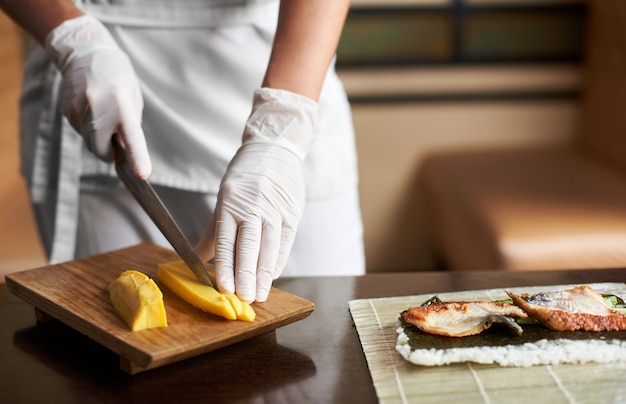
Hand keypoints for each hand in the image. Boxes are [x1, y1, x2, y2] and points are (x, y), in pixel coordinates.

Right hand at [46, 14, 150, 178]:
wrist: (85, 53)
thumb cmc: (118, 77)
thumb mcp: (133, 98)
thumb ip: (130, 125)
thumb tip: (124, 151)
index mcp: (121, 105)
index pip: (131, 137)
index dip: (137, 157)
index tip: (142, 175)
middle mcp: (97, 110)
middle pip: (102, 152)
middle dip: (110, 150)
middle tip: (117, 133)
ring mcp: (79, 112)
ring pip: (91, 144)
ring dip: (99, 138)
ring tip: (103, 112)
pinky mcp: (67, 113)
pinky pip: (82, 132)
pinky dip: (89, 128)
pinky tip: (92, 108)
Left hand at [196, 88, 318, 301]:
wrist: (275, 147)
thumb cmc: (246, 173)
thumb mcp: (224, 195)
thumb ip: (214, 231)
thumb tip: (197, 259)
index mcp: (232, 201)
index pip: (227, 240)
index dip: (226, 266)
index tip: (224, 288)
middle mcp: (255, 206)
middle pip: (250, 247)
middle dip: (247, 276)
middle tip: (245, 299)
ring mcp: (276, 209)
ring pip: (270, 248)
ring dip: (265, 275)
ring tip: (260, 294)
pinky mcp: (293, 212)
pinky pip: (285, 243)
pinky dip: (278, 261)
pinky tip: (272, 276)